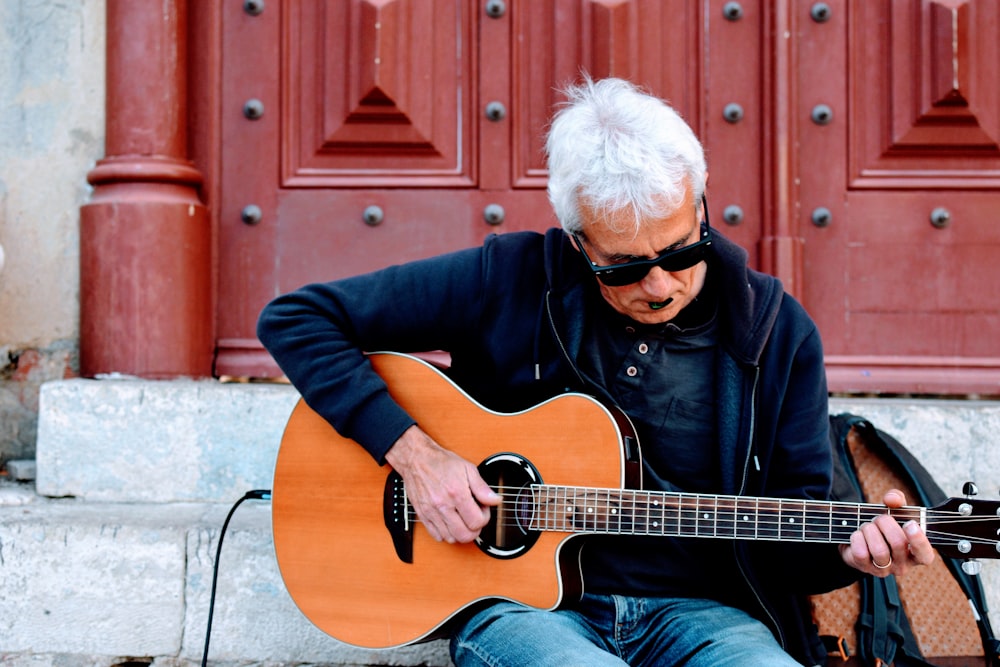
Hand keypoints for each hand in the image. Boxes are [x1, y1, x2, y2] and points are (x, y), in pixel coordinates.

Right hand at [384, 425, 499, 543]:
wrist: (416, 459)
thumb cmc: (441, 462)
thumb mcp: (468, 469)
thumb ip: (482, 488)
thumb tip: (495, 500)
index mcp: (457, 493)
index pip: (477, 522)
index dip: (484, 517)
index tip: (482, 509)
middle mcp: (443, 505)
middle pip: (465, 535)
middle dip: (475, 530)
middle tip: (474, 517)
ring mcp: (431, 512)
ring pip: (451, 538)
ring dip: (460, 532)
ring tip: (462, 519)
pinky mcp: (422, 515)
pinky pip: (436, 536)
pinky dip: (446, 534)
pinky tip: (450, 522)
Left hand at [839, 489, 935, 576]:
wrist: (858, 538)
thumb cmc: (883, 526)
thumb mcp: (894, 511)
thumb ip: (897, 500)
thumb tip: (892, 499)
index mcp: (916, 553)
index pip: (925, 555)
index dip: (918, 540)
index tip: (909, 523)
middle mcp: (902, 565)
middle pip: (898, 544)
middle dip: (885, 523)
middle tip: (878, 518)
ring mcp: (883, 569)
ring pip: (879, 550)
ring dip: (870, 530)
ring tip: (867, 526)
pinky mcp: (864, 568)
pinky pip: (861, 553)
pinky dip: (857, 538)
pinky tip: (858, 534)